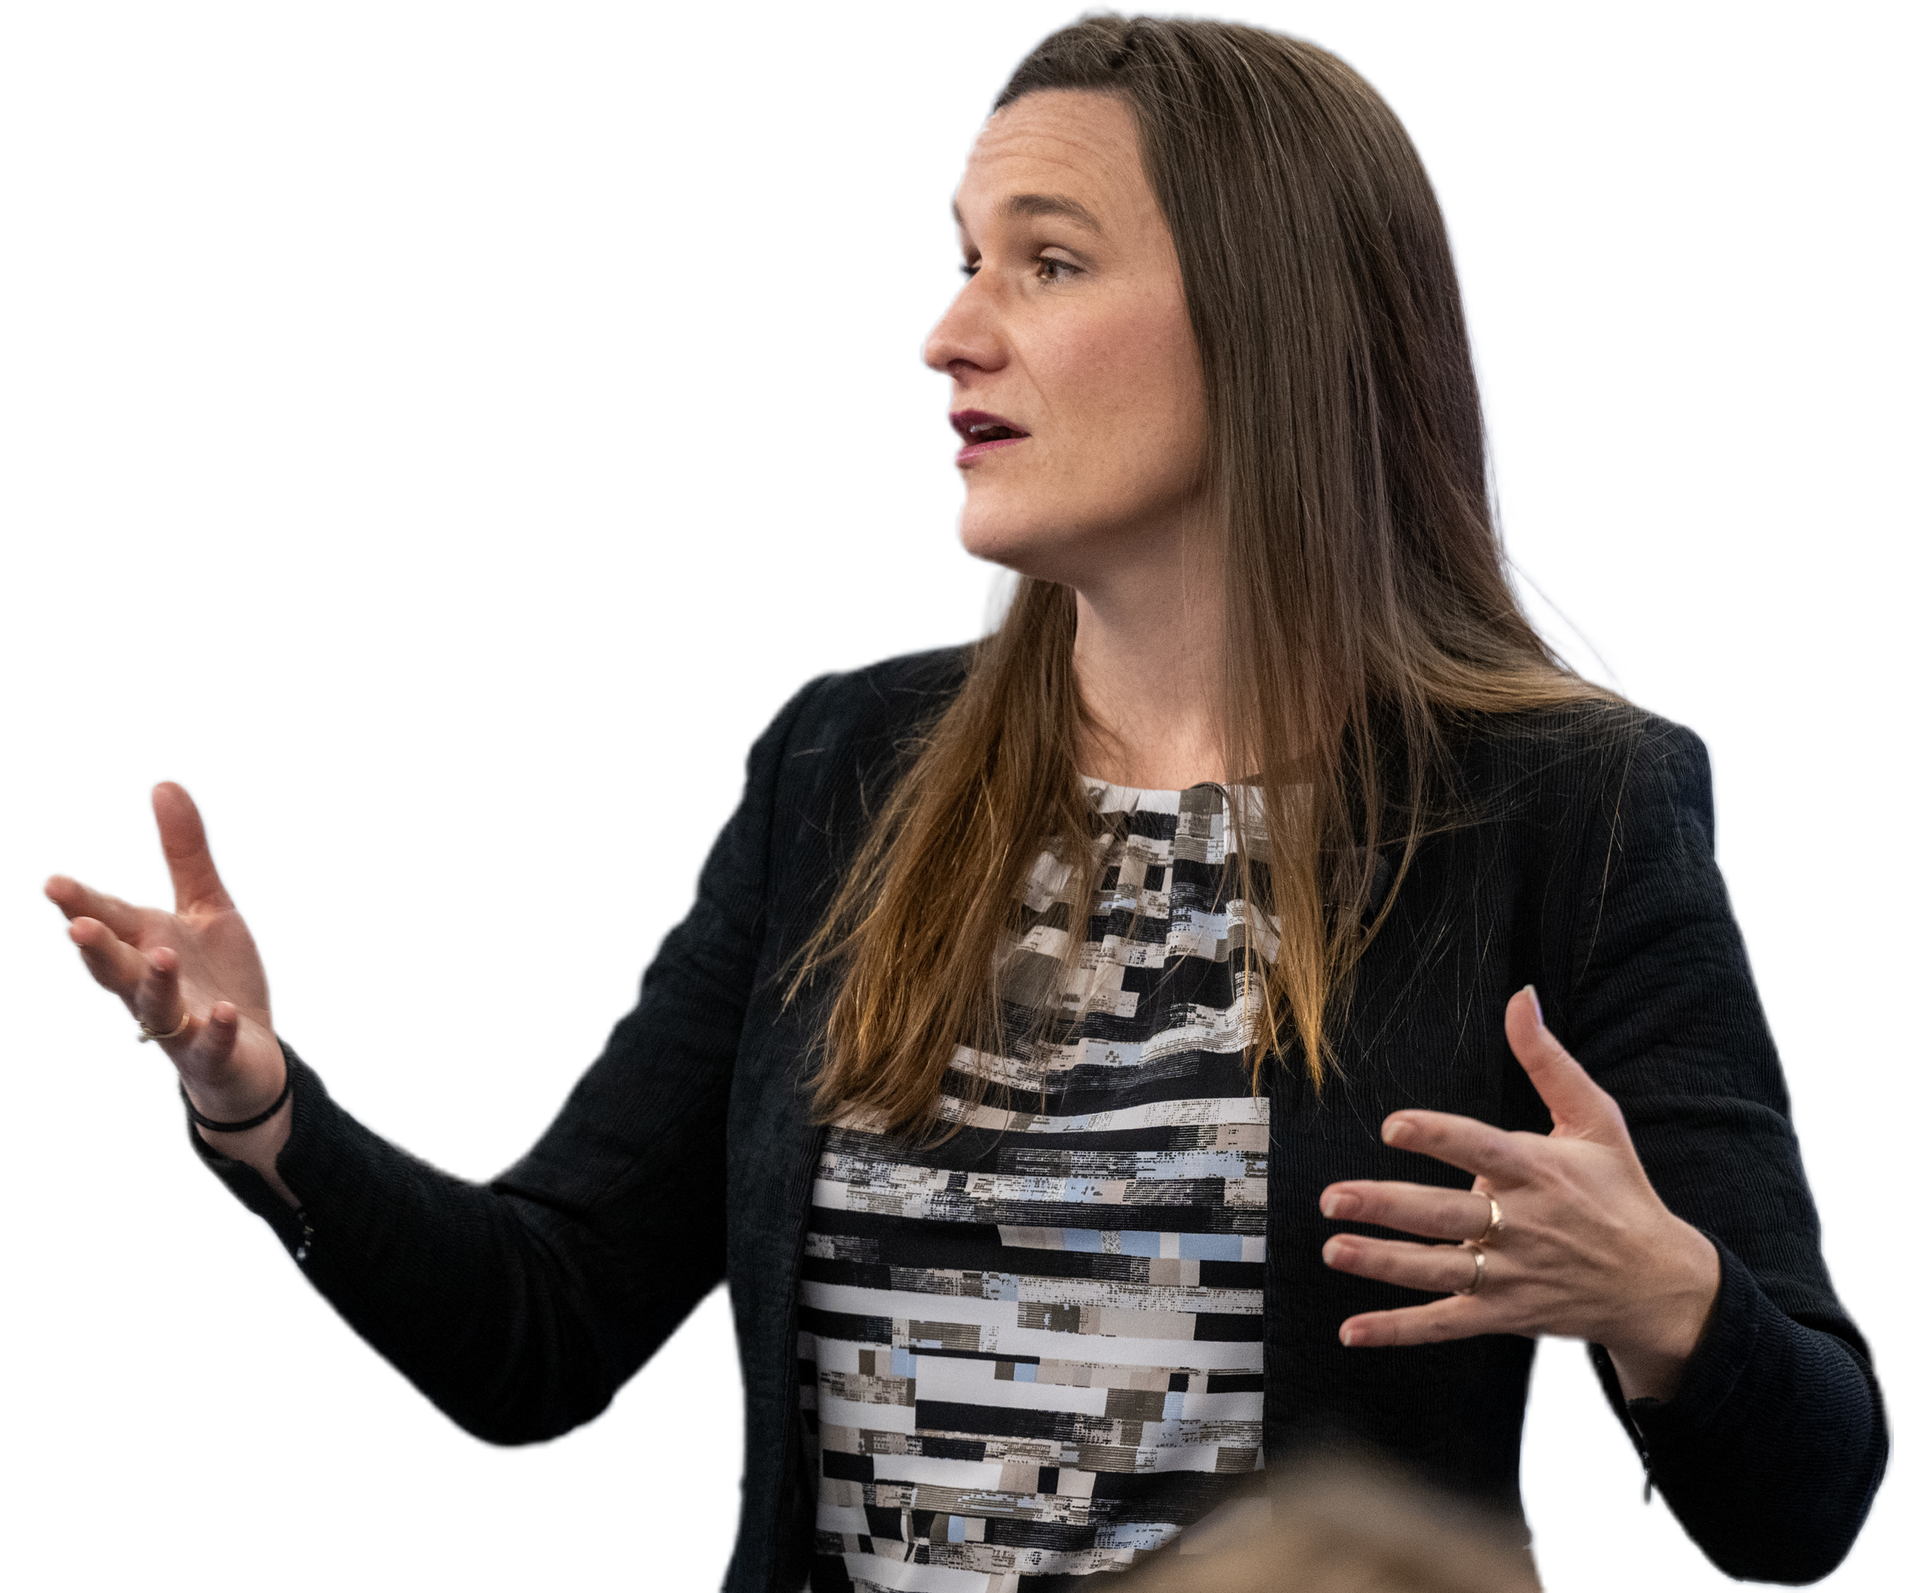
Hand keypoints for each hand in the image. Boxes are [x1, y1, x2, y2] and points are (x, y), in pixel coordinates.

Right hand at [40, 779, 295, 1200]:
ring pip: (157, 1006)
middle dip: (97, 948)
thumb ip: (183, 852)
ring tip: (163, 957)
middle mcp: (152, 984)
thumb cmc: (214, 977)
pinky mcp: (213, 1053)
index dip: (81, 903)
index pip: (108, 919)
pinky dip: (212, 1030)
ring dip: (156, 983)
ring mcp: (180, 1022)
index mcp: (145, 944)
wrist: (245, 1053)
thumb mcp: (206, 907)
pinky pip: (209, 1044)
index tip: (50, 881)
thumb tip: (162, 782)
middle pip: (117, 966)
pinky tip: (221, 1013)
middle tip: (78, 925)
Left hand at [1317, 987, 1720, 1401]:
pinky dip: (1399, 1329)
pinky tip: (1353, 1330)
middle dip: (1387, 1207)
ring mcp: (1511, 1275)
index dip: (1436, 1137)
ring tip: (1333, 1249)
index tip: (1392, 1126)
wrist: (1659, 1285)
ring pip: (1437, 1269)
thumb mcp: (1596, 1119)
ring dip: (1382, 1263)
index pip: (1480, 1149)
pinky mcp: (1505, 1315)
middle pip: (1445, 1214)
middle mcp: (1521, 1224)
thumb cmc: (1620, 1192)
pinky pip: (1445, 1324)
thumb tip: (1520, 997)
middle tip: (1334, 1198)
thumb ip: (1547, 1061)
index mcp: (1540, 1172)